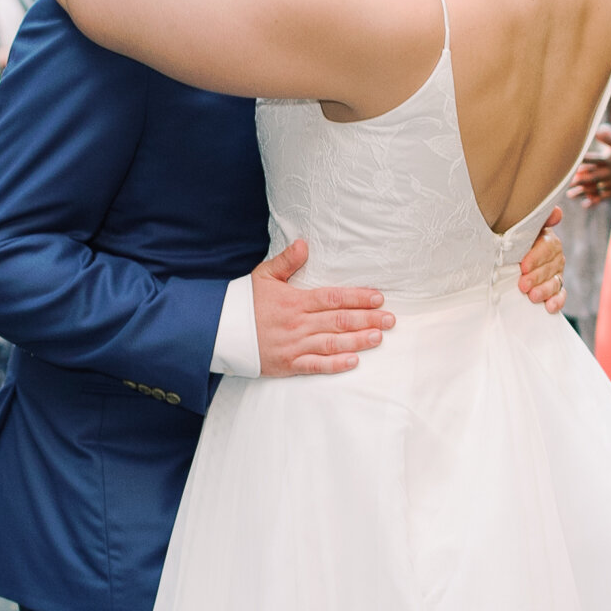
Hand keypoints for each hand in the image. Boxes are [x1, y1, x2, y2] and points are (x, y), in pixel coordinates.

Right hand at [252, 241, 395, 375]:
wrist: (219, 330)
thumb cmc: (244, 301)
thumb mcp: (264, 275)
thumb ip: (287, 260)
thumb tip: (305, 244)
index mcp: (295, 301)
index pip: (333, 297)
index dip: (358, 297)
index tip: (378, 298)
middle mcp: (298, 323)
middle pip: (339, 320)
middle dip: (368, 319)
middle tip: (391, 320)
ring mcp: (293, 345)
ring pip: (332, 343)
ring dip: (358, 340)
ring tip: (379, 337)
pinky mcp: (288, 364)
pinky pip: (316, 365)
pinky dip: (336, 365)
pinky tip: (354, 361)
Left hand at [519, 213, 566, 311]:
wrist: (504, 256)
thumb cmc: (512, 239)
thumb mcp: (522, 227)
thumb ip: (540, 219)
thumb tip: (557, 212)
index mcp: (547, 239)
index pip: (548, 247)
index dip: (537, 257)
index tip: (523, 266)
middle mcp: (554, 256)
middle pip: (552, 266)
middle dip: (537, 277)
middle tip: (523, 285)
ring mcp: (555, 273)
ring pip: (556, 281)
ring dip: (545, 290)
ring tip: (533, 297)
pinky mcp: (554, 288)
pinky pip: (560, 294)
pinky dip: (556, 301)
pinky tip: (550, 307)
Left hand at [575, 134, 610, 201]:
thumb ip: (608, 138)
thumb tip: (596, 130)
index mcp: (610, 160)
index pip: (595, 159)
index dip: (584, 159)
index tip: (572, 160)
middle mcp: (610, 172)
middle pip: (593, 176)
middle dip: (580, 179)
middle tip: (566, 181)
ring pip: (596, 188)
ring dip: (582, 192)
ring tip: (569, 194)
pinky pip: (603, 197)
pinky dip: (594, 201)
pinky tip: (584, 204)